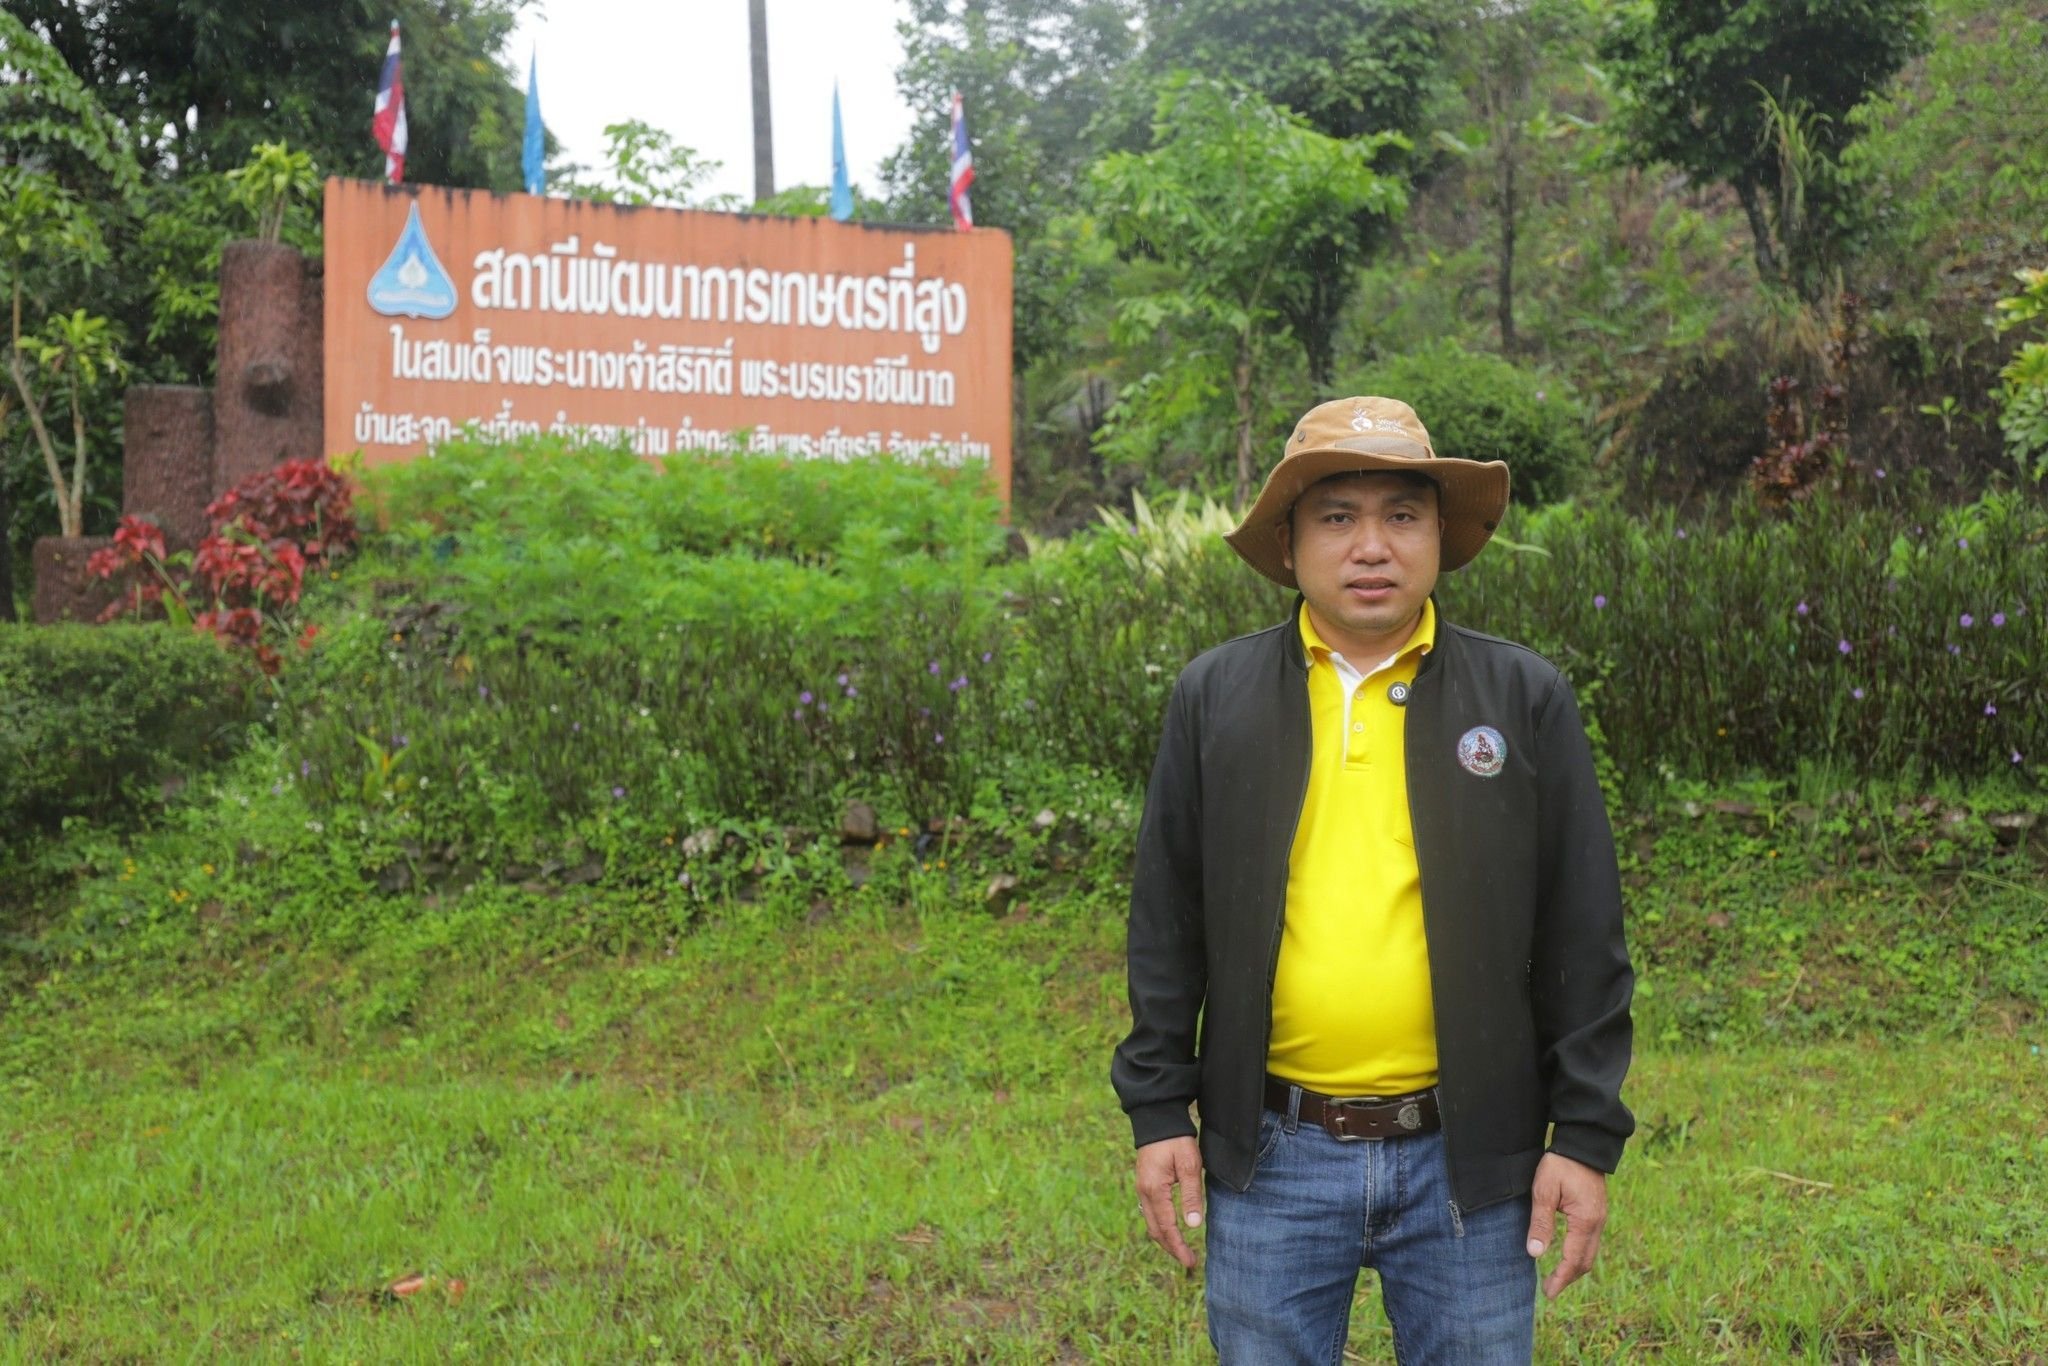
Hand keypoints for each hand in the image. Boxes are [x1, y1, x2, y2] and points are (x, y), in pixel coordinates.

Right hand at [1134, 1136, 1204, 1268]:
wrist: (1157, 1118)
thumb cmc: (1177, 1141)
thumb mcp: (1190, 1166)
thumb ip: (1191, 1195)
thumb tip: (1193, 1225)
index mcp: (1154, 1190)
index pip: (1166, 1227)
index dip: (1178, 1247)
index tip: (1190, 1262)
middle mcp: (1143, 1193)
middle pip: (1155, 1230)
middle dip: (1171, 1248)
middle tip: (1188, 1261)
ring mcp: (1141, 1188)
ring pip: (1151, 1222)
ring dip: (1165, 1238)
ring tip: (1180, 1249)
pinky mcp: (1144, 1183)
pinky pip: (1150, 1212)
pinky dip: (1160, 1225)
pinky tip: (1171, 1228)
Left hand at [1525, 1152, 1606, 1299]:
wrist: (1583, 1143)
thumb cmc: (1561, 1164)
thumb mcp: (1544, 1191)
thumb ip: (1541, 1223)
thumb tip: (1535, 1253)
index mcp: (1585, 1220)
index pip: (1573, 1259)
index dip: (1561, 1278)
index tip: (1548, 1293)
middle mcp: (1597, 1223)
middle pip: (1585, 1261)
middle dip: (1568, 1278)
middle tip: (1550, 1289)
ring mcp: (1600, 1218)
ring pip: (1590, 1253)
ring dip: (1575, 1268)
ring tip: (1556, 1277)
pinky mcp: (1597, 1212)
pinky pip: (1591, 1241)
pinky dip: (1579, 1254)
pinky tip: (1567, 1255)